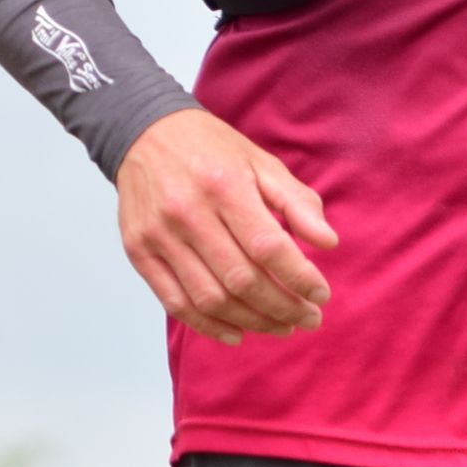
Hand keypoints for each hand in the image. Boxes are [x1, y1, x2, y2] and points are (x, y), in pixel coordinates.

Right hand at [114, 108, 336, 346]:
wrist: (143, 133)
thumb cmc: (210, 150)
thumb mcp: (261, 162)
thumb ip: (296, 201)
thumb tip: (328, 243)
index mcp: (223, 186)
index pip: (268, 247)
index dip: (300, 278)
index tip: (321, 295)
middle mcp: (187, 213)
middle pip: (241, 280)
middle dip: (283, 308)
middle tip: (308, 318)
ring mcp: (158, 235)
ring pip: (210, 298)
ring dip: (252, 322)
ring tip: (279, 326)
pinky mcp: (138, 251)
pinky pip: (175, 302)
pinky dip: (209, 326)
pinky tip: (236, 332)